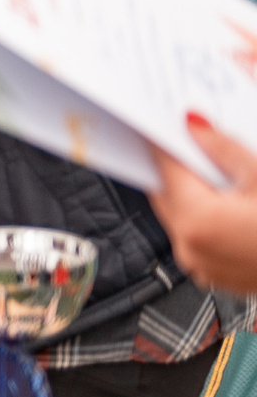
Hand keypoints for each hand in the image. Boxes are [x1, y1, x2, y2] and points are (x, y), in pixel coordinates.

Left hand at [148, 113, 256, 295]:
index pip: (165, 167)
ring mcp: (202, 266)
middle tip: (194, 139)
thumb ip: (224, 149)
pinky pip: (197, 236)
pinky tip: (231, 200)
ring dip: (191, 191)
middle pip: (167, 192)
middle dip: (178, 165)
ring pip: (180, 215)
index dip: (167, 140)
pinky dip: (205, 215)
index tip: (170, 122)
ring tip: (220, 170)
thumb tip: (197, 126)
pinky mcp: (216, 274)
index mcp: (198, 221)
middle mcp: (191, 248)